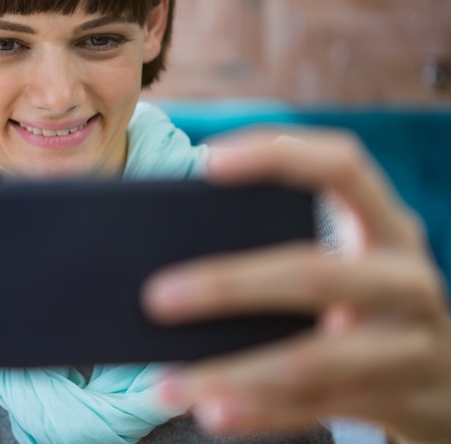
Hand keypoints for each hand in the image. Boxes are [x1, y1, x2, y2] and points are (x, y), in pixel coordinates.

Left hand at [141, 128, 450, 443]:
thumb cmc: (366, 300)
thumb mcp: (349, 258)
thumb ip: (283, 243)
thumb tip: (171, 255)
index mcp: (387, 225)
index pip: (342, 166)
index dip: (277, 155)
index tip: (207, 160)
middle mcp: (406, 278)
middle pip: (314, 273)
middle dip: (229, 285)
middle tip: (156, 296)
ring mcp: (410, 343)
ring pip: (311, 361)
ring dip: (232, 373)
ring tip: (167, 384)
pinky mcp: (403, 399)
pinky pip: (319, 408)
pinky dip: (260, 412)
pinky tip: (212, 411)